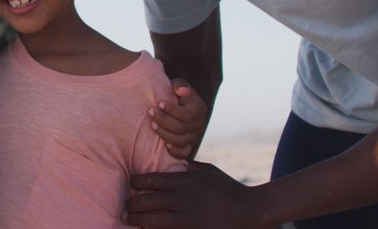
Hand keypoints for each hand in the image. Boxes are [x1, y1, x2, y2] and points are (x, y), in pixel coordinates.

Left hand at [125, 162, 273, 228]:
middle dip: (132, 204)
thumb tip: (170, 157)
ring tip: (128, 219)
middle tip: (126, 207)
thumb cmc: (228, 189)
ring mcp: (188, 218)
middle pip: (147, 201)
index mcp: (186, 181)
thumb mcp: (208, 171)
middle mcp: (184, 199)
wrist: (251, 212)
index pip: (151, 180)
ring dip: (137, 220)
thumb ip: (188, 165)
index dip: (137, 183)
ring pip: (152, 220)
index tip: (132, 186)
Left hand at [150, 78, 207, 158]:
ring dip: (165, 134)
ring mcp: (194, 136)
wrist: (180, 105)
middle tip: (150, 112)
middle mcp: (199, 124)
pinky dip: (175, 152)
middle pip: (181, 128)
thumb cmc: (177, 93)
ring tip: (152, 125)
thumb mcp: (179, 84)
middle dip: (164, 121)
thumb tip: (181, 91)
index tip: (159, 103)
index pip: (187, 114)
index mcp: (199, 109)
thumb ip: (180, 85)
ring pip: (181, 140)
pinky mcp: (189, 145)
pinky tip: (165, 146)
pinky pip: (184, 153)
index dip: (172, 110)